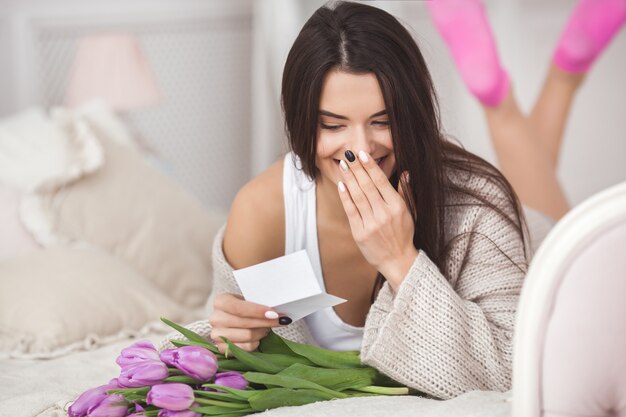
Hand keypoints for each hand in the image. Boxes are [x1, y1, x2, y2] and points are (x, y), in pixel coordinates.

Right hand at [209, 293, 284, 352]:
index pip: (239, 308)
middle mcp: (215, 318)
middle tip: (279, 320)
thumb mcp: (248, 301)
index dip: (257, 311)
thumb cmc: (244, 309)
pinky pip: (245, 348)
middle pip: (245, 322)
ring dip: (261, 332)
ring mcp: (216, 335)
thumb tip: (278, 313)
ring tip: (266, 328)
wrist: (234, 319)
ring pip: (247, 335)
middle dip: (266, 322)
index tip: (274, 313)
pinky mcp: (221, 349)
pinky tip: (258, 338)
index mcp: (220, 302)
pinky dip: (256, 343)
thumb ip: (259, 305)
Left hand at [337, 150, 417, 289]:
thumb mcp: (410, 212)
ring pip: (358, 196)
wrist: (398, 261)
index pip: (381, 182)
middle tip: (348, 155)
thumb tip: (405, 172)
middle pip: (367, 186)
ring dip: (349, 179)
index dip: (370, 167)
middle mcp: (384, 214)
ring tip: (343, 166)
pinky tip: (341, 185)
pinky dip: (345, 197)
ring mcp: (371, 224)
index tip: (362, 154)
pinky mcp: (360, 233)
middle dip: (357, 169)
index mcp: (397, 207)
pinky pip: (351, 211)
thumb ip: (405, 192)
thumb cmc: (404, 235)